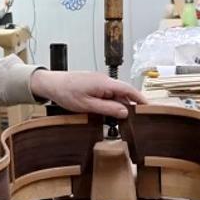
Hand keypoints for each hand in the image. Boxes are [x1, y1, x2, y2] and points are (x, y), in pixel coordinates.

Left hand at [30, 70, 145, 118]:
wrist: (51, 84)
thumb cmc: (66, 93)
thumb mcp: (87, 105)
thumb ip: (108, 109)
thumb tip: (125, 112)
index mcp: (105, 83)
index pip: (129, 89)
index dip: (140, 99)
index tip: (149, 107)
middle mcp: (104, 80)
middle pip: (123, 93)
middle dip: (130, 105)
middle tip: (136, 119)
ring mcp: (99, 82)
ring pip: (115, 94)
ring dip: (119, 105)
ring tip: (122, 119)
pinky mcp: (94, 85)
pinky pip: (107, 93)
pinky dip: (111, 102)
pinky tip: (109, 112)